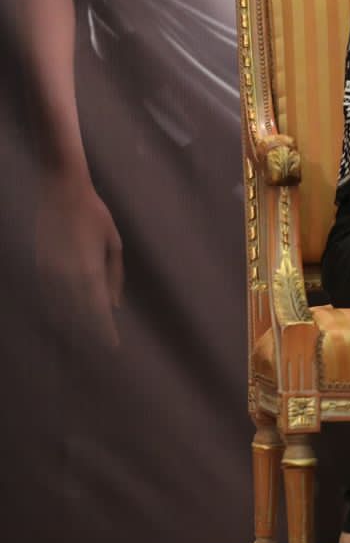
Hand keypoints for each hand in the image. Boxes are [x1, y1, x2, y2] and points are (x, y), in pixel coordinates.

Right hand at [35, 171, 123, 347]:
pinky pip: (50, 294)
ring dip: (71, 325)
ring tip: (81, 341)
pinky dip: (58, 308)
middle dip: (88, 333)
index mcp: (90, 270)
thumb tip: (116, 303)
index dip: (105, 330)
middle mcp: (68, 275)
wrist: (62, 192)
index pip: (99, 310)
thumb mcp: (113, 242)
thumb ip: (115, 274)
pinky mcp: (40, 265)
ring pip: (60, 308)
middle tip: (98, 350)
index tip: (112, 347)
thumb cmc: (95, 214)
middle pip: (78, 314)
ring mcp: (51, 271)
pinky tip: (65, 317)